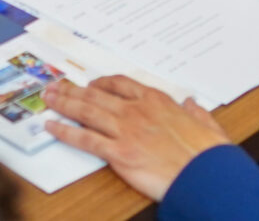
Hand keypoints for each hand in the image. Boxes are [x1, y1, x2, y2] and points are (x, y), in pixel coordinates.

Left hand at [43, 76, 231, 199]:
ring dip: (63, 104)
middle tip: (56, 86)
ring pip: (86, 111)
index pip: (121, 84)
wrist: (207, 176)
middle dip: (73, 90)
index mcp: (157, 101)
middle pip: (96, 95)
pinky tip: (53, 127)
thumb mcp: (208, 125)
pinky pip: (85, 139)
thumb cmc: (210, 155)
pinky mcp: (119, 153)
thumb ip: (197, 113)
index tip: (91, 84)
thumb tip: (192, 106)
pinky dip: (65, 131)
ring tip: (48, 99)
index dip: (101, 83)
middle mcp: (137, 111)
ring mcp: (126, 130)